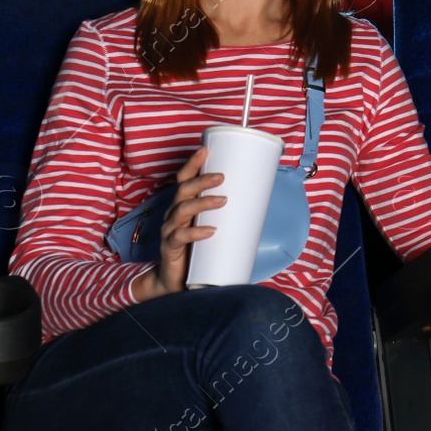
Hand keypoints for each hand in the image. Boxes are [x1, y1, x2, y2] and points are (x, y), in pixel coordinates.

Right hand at [132, 146, 223, 301]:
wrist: (177, 282)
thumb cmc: (198, 250)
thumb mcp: (213, 227)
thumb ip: (227, 214)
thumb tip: (260, 199)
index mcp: (183, 205)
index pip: (184, 179)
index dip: (192, 164)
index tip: (204, 149)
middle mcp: (174, 214)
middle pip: (183, 191)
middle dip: (201, 180)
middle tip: (222, 176)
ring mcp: (170, 231)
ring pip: (181, 210)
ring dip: (203, 203)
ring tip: (223, 200)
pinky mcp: (170, 249)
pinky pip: (180, 237)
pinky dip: (196, 232)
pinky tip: (211, 231)